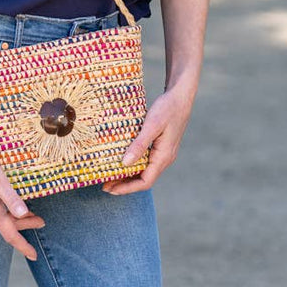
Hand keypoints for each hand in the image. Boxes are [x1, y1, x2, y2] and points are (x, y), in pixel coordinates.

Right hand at [0, 141, 45, 259]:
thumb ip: (11, 198)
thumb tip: (23, 214)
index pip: (10, 235)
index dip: (23, 246)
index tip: (34, 256)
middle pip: (7, 225)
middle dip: (25, 224)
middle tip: (41, 221)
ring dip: (13, 217)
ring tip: (28, 211)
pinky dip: (2, 211)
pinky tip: (6, 203)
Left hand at [102, 74, 196, 194]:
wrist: (181, 97)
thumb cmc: (167, 109)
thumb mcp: (152, 125)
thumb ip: (140, 144)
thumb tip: (125, 163)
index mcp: (163, 157)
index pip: (145, 182)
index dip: (127, 188)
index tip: (110, 189)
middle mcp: (164, 158)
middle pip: (143, 179)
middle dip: (125, 184)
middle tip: (105, 185)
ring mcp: (163, 153)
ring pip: (144, 171)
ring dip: (128, 175)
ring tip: (110, 175)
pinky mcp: (160, 146)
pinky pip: (146, 161)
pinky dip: (133, 164)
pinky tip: (122, 161)